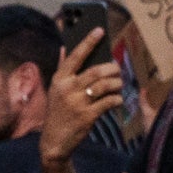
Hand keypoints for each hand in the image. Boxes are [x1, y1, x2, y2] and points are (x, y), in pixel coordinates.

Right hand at [37, 35, 125, 160]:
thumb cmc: (57, 113)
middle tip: (117, 69)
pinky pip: (108, 102)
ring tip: (119, 84)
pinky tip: (118, 100)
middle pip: (96, 71)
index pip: (75, 56)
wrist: (54, 142)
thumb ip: (61, 69)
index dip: (88, 41)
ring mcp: (77, 103)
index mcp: (59, 80)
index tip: (100, 30)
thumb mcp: (54, 90)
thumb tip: (64, 48)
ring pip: (105, 85)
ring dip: (116, 83)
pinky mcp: (87, 116)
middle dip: (111, 68)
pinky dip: (117, 99)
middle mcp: (67, 89)